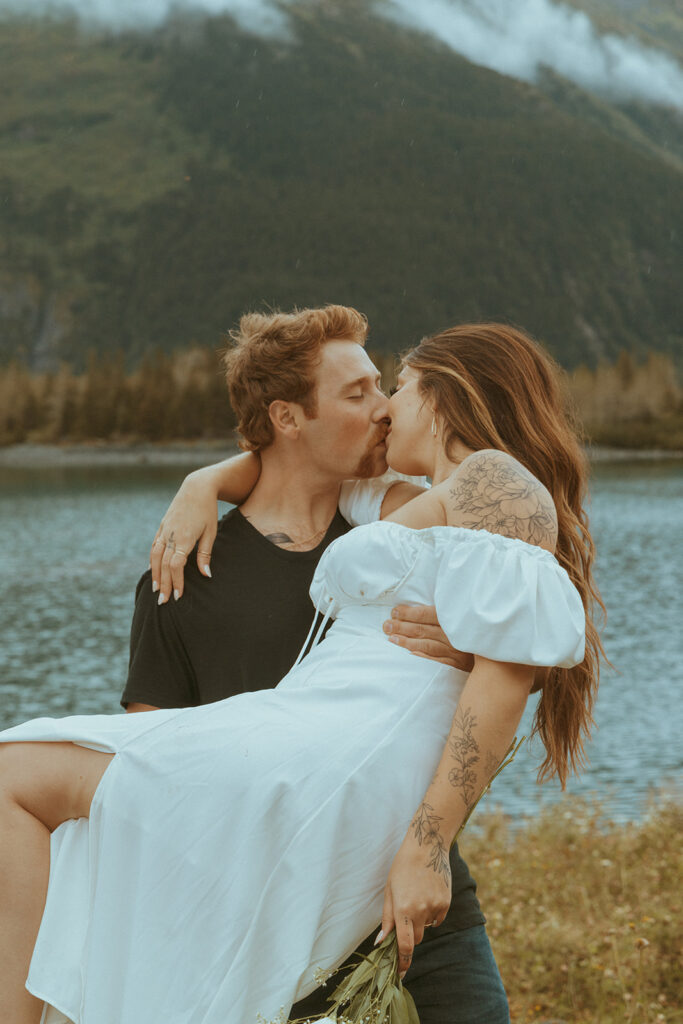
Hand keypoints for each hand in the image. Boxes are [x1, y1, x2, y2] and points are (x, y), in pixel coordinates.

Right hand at [150, 470, 218, 602]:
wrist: (197, 488)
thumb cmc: (208, 510)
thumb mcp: (211, 532)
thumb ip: (205, 554)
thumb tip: (205, 575)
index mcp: (184, 538)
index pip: (176, 565)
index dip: (176, 582)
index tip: (178, 596)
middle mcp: (171, 535)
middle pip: (163, 564)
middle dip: (163, 584)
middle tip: (163, 601)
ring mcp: (164, 530)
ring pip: (154, 556)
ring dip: (154, 574)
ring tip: (155, 589)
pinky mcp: (162, 526)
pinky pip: (154, 546)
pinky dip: (152, 560)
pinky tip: (152, 570)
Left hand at [377, 830, 450, 977]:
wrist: (426, 847)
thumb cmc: (402, 868)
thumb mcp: (389, 891)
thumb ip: (387, 918)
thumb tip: (381, 942)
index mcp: (403, 909)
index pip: (405, 946)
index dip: (403, 963)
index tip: (401, 975)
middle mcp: (421, 911)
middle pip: (416, 939)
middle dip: (410, 935)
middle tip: (406, 916)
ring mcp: (435, 907)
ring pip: (427, 927)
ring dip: (421, 921)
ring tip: (417, 896)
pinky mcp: (446, 902)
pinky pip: (438, 918)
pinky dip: (432, 913)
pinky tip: (428, 894)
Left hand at [383, 605, 473, 671]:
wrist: (497, 656)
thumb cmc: (477, 630)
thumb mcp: (466, 617)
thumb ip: (448, 611)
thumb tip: (424, 605)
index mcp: (455, 620)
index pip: (428, 614)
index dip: (410, 613)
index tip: (395, 612)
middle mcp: (454, 635)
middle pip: (424, 630)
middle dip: (402, 627)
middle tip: (386, 625)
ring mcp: (456, 651)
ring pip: (427, 645)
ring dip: (407, 642)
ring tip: (391, 639)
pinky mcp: (457, 666)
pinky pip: (438, 662)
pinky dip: (424, 658)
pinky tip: (410, 655)